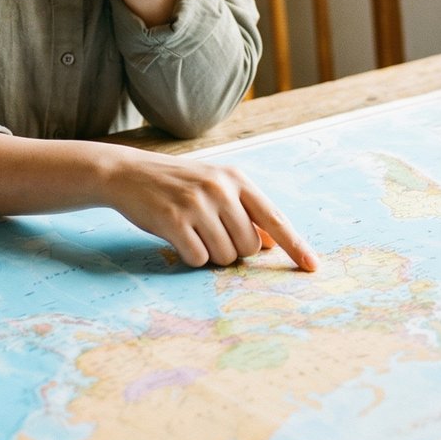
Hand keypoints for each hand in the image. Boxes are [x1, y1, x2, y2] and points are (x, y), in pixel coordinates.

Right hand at [101, 147, 318, 271]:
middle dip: (233, 251)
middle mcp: (221, 189)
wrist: (128, 173)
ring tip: (192, 232)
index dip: (295, 245)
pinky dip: (190, 256)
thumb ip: (245, 212)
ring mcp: (197, 203)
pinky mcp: (174, 220)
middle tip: (210, 234)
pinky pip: (198, 259)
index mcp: (237, 179)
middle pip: (249, 247)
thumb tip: (272, 244)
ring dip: (210, 254)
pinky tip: (177, 238)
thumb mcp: (214, 187)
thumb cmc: (176, 184)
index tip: (312, 266)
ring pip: (225, 256)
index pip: (274, 218)